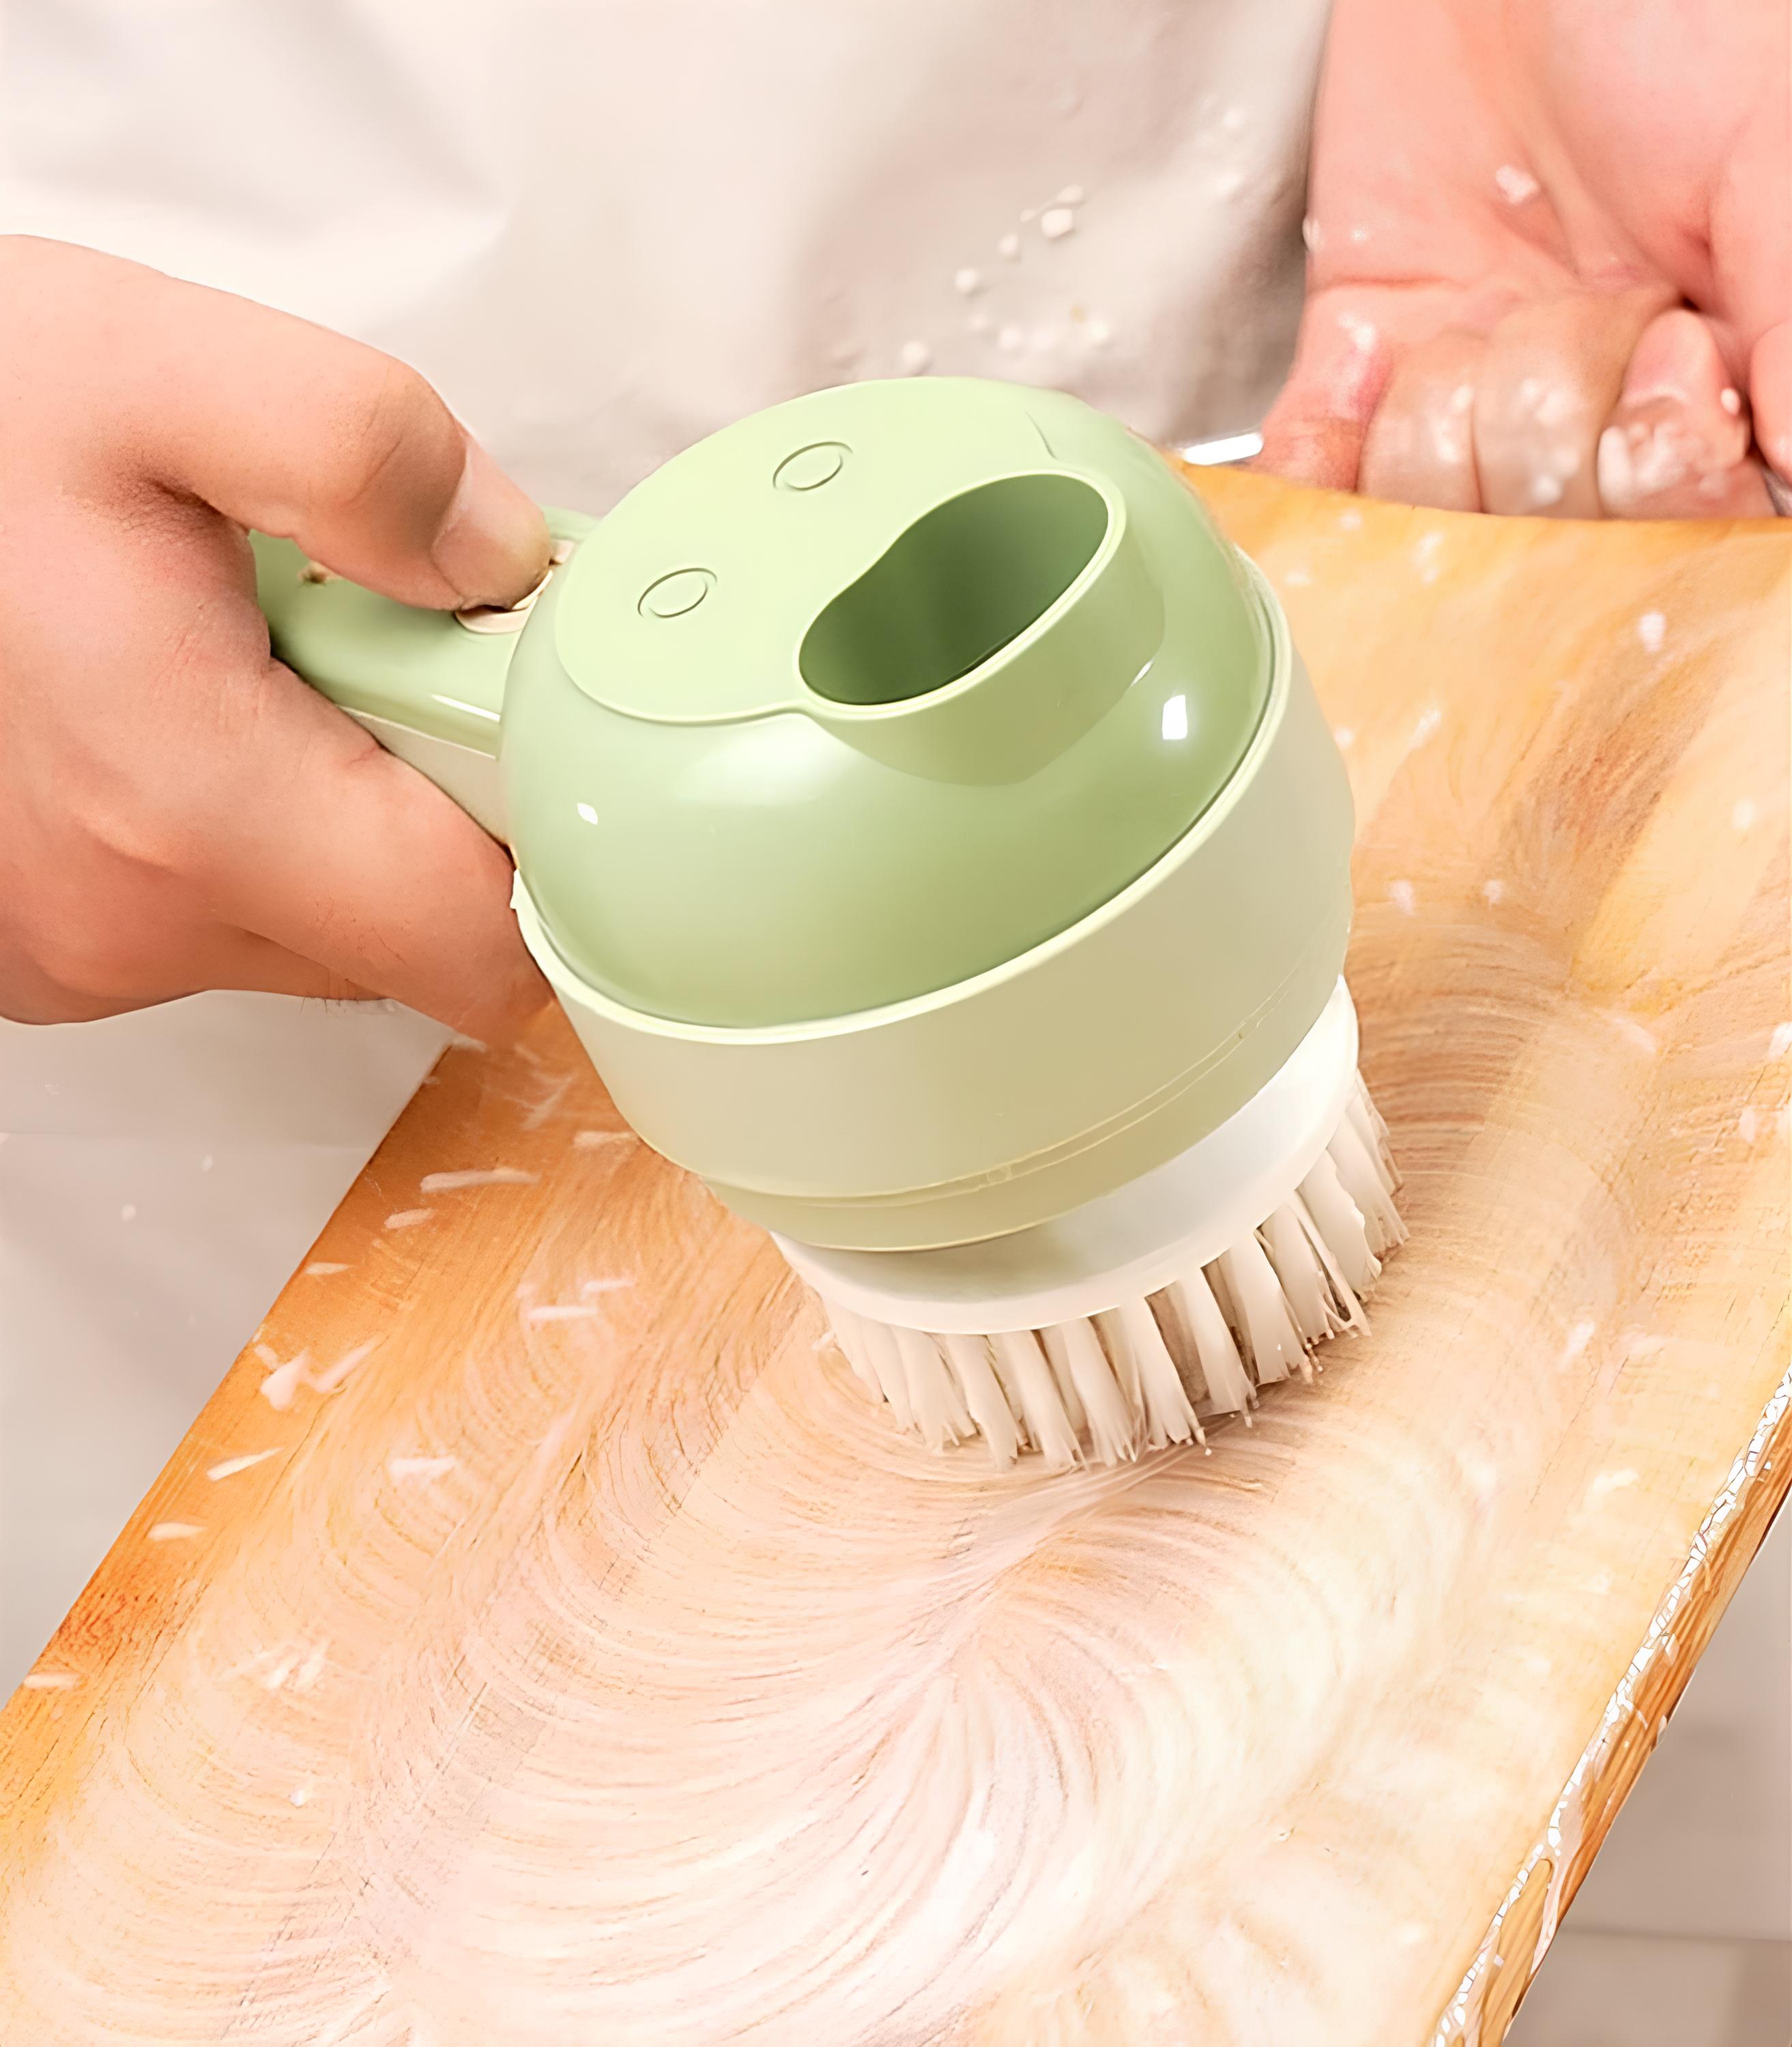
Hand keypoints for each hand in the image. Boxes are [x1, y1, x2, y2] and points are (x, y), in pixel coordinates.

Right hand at [0, 236, 552, 1034]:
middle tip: (373, 645)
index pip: (485, 953)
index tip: (529, 731)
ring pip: (320, 925)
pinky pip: (218, 913)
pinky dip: (242, 824)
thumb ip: (363, 452)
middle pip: (413, 934)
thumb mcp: (151, 366)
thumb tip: (509, 565)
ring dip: (338, 806)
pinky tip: (173, 707)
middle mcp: (135, 922)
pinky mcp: (46, 946)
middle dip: (439, 798)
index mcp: (189, 809)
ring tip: (249, 661)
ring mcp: (79, 952)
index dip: (556, 855)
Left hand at [1259, 0, 1787, 516]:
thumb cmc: (1675, 14)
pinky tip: (1358, 377)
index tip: (1678, 357)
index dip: (1664, 467)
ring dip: (1438, 417)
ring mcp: (1467, 398)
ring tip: (1476, 314)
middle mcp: (1587, 410)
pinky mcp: (1355, 366)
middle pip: (1546, 533)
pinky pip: (1317, 479)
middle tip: (1585, 307)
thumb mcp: (1771, 146)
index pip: (1682, 520)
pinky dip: (1316, 461)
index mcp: (1712, 375)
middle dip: (1548, 426)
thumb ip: (1789, 308)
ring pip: (1427, 513)